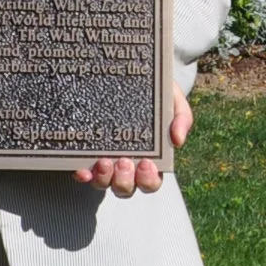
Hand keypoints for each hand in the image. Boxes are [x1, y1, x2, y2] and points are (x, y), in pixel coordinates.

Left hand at [74, 86, 191, 197]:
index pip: (151, 182)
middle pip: (126, 188)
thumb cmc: (155, 95)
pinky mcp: (86, 154)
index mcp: (150, 160)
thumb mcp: (172, 100)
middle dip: (125, 180)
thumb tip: (178, 139)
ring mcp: (105, 162)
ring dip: (104, 179)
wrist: (130, 77)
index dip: (149, 179)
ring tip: (104, 162)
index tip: (148, 164)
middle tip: (124, 163)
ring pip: (104, 184)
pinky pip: (84, 172)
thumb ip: (181, 118)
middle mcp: (127, 167)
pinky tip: (83, 170)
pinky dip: (84, 175)